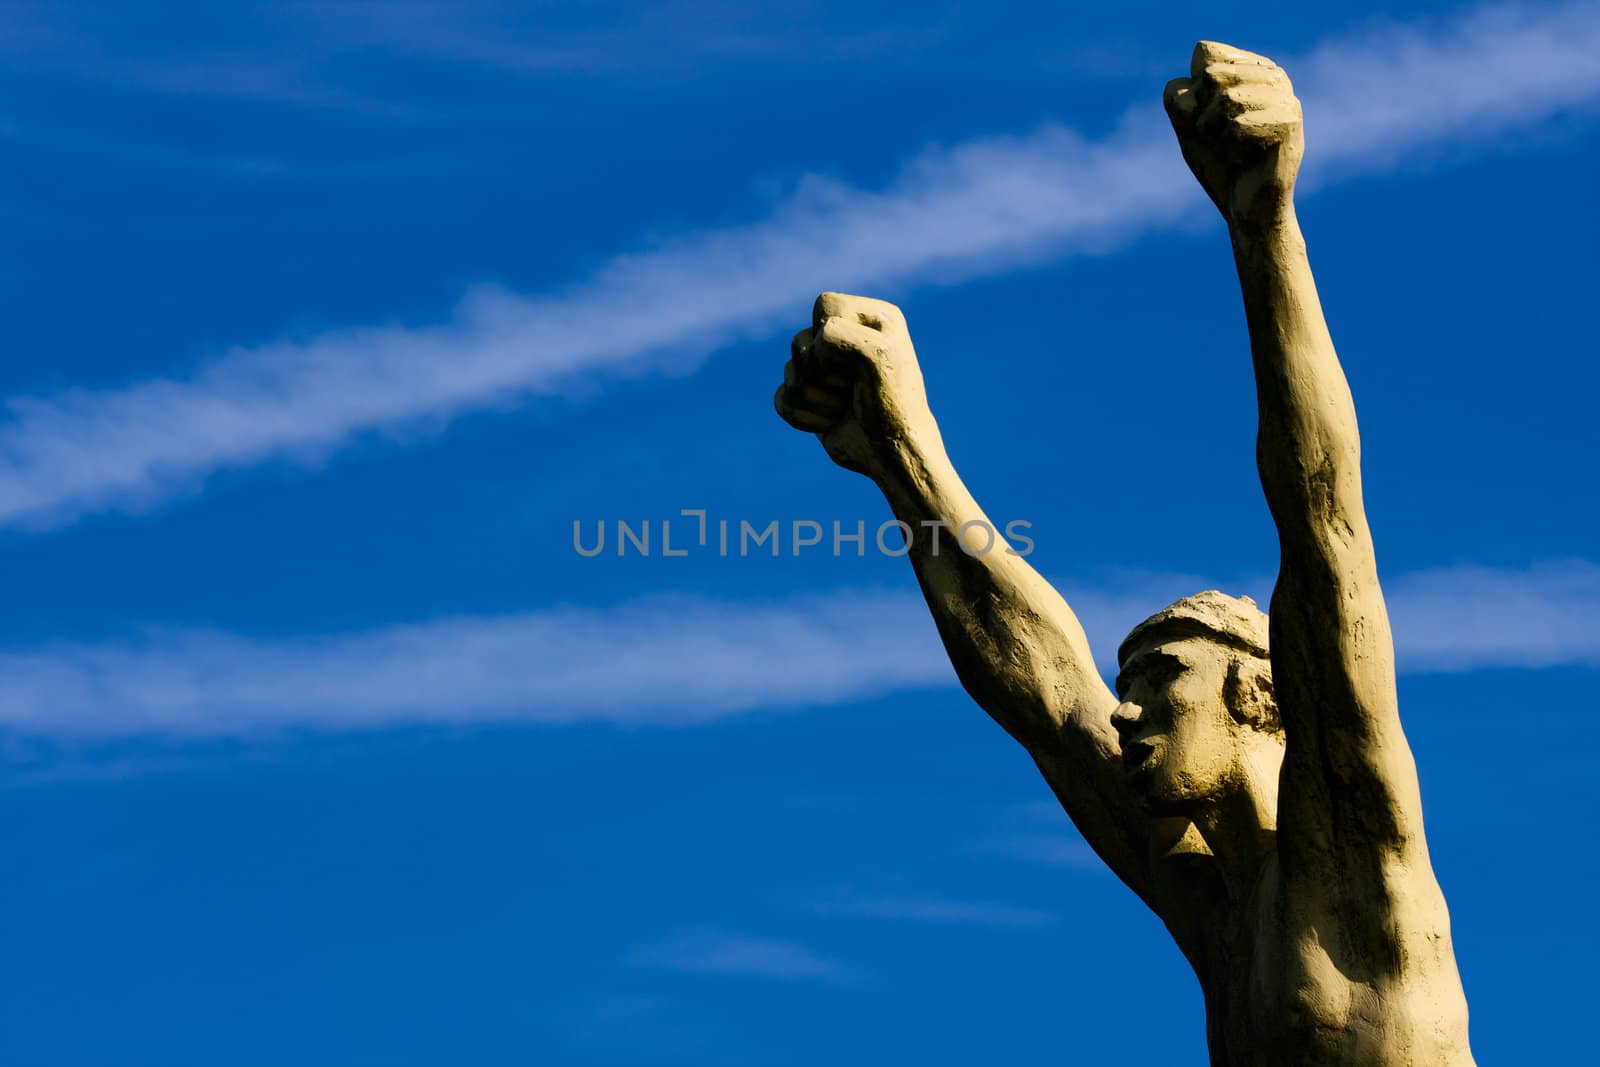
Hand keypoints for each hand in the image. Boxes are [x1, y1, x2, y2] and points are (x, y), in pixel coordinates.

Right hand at [773, 292, 934, 478]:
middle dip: (824, 373)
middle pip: (801, 340)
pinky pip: (782, 399)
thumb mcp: (878, 357)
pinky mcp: (810, 396)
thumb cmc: (891, 405)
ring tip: (845, 407)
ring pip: (790, 371)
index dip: (833, 335)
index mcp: (872, 316)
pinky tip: (830, 422)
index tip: (860, 363)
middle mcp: (848, 336)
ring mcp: (825, 368)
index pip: (825, 305)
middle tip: (854, 389)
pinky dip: (803, 416)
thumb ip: (839, 335)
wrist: (891, 453)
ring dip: (817, 397)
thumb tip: (808, 348)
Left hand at [1164, 41, 1303, 228]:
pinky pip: (1238, 124)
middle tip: (1218, 138)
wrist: (1247, 211)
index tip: (1207, 119)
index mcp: (1251, 69)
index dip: (1193, 92)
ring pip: (1225, 97)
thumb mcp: (1189, 127)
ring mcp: (1286, 97)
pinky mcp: (1289, 122)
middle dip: (1201, 114)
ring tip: (1232, 149)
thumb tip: (1202, 77)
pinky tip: (1245, 160)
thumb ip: (1181, 98)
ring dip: (1215, 132)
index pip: (1205, 53)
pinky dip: (1230, 148)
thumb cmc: (1220, 166)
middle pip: (1211, 73)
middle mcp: (1273, 76)